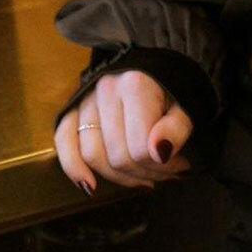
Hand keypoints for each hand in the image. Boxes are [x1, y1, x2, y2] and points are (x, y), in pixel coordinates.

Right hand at [54, 68, 194, 195]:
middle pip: (118, 157)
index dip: (163, 166)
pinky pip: (64, 141)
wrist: (155, 65)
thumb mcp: (187, 106)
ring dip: (120, 178)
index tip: (180, 164)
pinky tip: (90, 185)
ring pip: (93, 156)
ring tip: (145, 176)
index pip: (141, 149)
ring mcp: (86, 98)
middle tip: (167, 173)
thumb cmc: (173, 89)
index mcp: (135, 85)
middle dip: (146, 173)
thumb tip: (159, 152)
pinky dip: (74, 167)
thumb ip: (177, 128)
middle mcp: (105, 89)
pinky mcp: (73, 108)